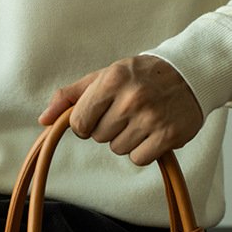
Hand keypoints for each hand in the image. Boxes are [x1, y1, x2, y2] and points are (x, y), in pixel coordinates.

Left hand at [38, 56, 203, 165]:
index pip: (79, 121)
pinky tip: (152, 131)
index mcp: (111, 80)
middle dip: (107, 127)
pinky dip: (143, 149)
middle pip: (98, 136)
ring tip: (140, 118)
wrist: (189, 72)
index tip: (96, 115)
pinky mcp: (169, 135)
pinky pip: (139, 158)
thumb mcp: (104, 76)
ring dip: (126, 138)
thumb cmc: (140, 75)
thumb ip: (71, 96)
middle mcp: (131, 98)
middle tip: (126, 111)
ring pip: (118, 149)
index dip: (84, 123)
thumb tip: (43, 119)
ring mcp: (152, 117)